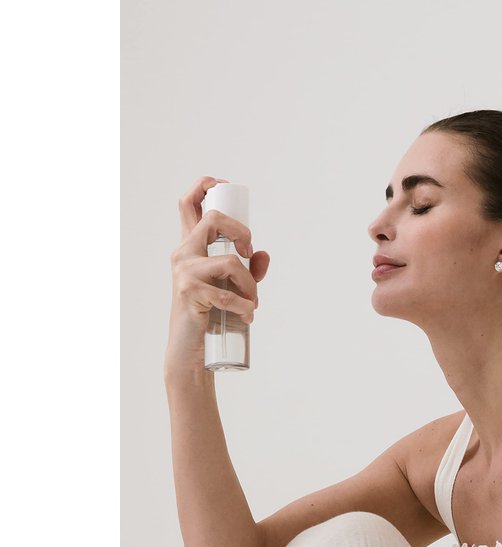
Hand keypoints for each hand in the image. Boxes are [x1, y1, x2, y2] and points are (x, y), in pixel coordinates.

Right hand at [166, 176, 270, 372]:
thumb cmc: (212, 315)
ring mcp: (183, 271)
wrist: (191, 349)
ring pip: (230, 262)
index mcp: (191, 246)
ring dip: (250, 285)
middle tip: (250, 254)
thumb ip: (250, 269)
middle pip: (214, 219)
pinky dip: (245, 306)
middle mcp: (183, 253)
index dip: (205, 186)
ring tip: (252, 303)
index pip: (188, 204)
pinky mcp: (188, 292)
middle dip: (242, 232)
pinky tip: (249, 316)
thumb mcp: (234, 287)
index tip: (225, 187)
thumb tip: (263, 253)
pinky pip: (227, 294)